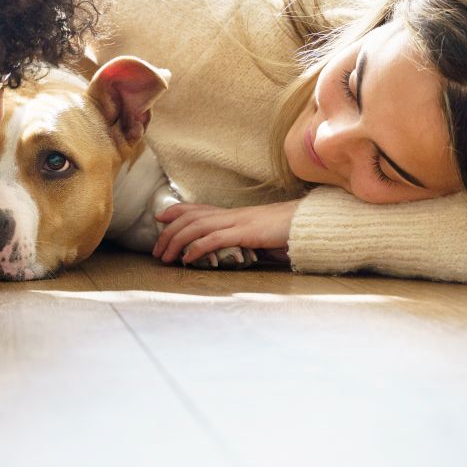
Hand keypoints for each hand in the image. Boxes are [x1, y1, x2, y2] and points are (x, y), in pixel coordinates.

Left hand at [152, 200, 300, 265]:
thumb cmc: (287, 232)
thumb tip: (228, 253)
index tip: (160, 218)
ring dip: (176, 242)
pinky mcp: (246, 233)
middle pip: (191, 218)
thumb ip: (242, 240)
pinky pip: (215, 239)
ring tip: (165, 257)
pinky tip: (187, 258)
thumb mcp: (258, 235)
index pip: (199, 208)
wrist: (310, 223)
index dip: (177, 210)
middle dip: (169, 233)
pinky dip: (197, 248)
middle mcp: (232, 215)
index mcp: (234, 214)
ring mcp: (238, 222)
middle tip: (156, 251)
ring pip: (197, 226)